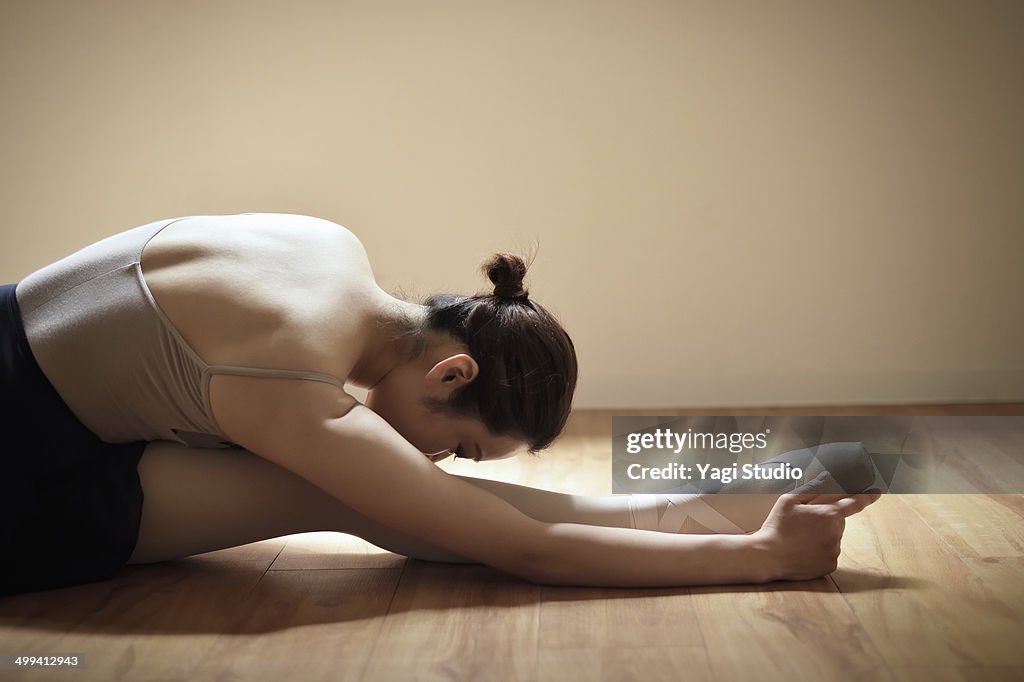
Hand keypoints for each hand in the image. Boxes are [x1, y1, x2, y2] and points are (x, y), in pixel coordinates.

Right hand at [753, 473, 881, 581]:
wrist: (768, 556)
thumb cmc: (777, 526)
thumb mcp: (790, 501)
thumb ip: (812, 488)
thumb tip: (827, 477)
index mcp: (828, 515)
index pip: (854, 503)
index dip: (867, 496)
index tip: (877, 492)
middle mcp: (836, 534)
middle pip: (838, 521)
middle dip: (827, 518)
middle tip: (804, 522)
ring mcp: (834, 551)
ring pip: (833, 538)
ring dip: (823, 535)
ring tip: (800, 538)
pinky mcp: (830, 566)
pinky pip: (829, 554)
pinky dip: (820, 551)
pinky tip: (803, 550)